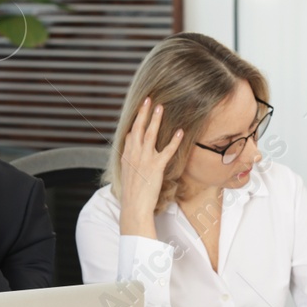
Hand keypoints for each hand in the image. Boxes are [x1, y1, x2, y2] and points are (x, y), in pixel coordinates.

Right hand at [118, 98, 181, 239]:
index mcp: (126, 157)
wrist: (134, 207)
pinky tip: (180, 131)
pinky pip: (167, 151)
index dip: (135, 121)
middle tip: (148, 99)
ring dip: (155, 119)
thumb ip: (131, 165)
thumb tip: (133, 159)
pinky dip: (174, 140)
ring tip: (160, 106)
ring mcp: (144, 159)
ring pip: (150, 134)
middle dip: (143, 112)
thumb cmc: (132, 195)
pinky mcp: (155, 167)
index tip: (140, 109)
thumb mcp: (127, 176)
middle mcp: (134, 155)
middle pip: (138, 128)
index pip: (130, 134)